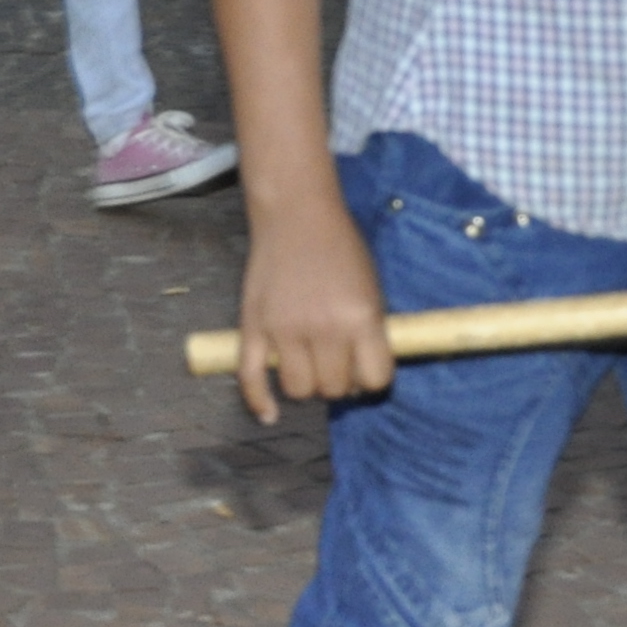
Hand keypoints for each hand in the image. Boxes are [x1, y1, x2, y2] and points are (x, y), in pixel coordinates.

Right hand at [232, 200, 391, 425]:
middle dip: (338, 382)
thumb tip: (365, 375)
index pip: (375, 379)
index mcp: (360, 316)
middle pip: (335, 388)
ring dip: (306, 386)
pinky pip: (252, 377)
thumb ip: (370, 330)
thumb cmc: (339, 248)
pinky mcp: (252, 326)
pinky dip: (259, 401)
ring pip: (298, 389)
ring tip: (308, 367)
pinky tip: (269, 413)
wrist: (295, 213)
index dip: (372, 379)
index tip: (365, 370)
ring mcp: (284, 328)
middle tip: (335, 362)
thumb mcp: (370, 286)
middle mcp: (323, 327)